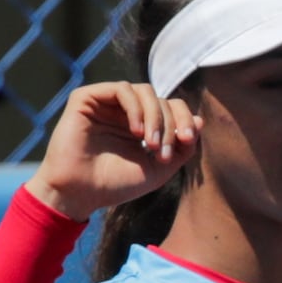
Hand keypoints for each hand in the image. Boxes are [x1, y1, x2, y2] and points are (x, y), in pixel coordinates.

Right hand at [24, 81, 199, 221]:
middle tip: (162, 153)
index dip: (185, 120)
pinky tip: (136, 132)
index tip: (187, 141)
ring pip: (145, 91)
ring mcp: (106, 103)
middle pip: (162, 100)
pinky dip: (136, 108)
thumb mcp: (159, 169)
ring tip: (150, 144)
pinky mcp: (87, 98)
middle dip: (170, 125)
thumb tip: (200, 120)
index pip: (172, 108)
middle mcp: (125, 111)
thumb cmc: (116, 184)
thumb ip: (181, 147)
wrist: (81, 193)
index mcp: (142, 125)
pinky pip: (122, 89)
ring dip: (155, 117)